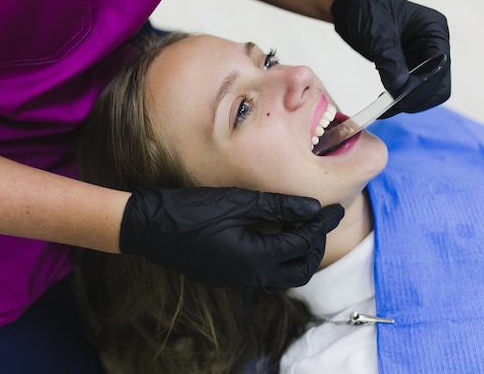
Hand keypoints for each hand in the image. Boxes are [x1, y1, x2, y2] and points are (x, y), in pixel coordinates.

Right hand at [119, 186, 343, 291]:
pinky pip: (264, 276)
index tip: (334, 208)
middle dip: (315, 246)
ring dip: (298, 257)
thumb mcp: (238, 202)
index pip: (303, 244)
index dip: (322, 224)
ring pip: (282, 277)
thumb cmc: (191, 211)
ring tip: (302, 230)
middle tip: (321, 222)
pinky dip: (278, 260)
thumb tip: (314, 208)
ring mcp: (237, 280)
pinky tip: (276, 239)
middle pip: (299, 270)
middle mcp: (250, 277)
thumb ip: (280, 208)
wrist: (149, 228)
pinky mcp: (227, 277)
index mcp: (256, 259)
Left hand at [331, 0, 450, 116]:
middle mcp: (433, 44)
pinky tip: (384, 100)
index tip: (401, 98)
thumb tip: (400, 88)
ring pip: (425, 90)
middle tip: (393, 107)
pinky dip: (400, 97)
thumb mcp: (377, 33)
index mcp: (434, 30)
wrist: (350, 7)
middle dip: (418, 97)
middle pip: (438, 83)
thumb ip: (389, 60)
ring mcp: (422, 56)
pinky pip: (411, 88)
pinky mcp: (408, 65)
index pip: (441, 67)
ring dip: (408, 101)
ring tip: (385, 106)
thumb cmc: (365, 9)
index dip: (424, 86)